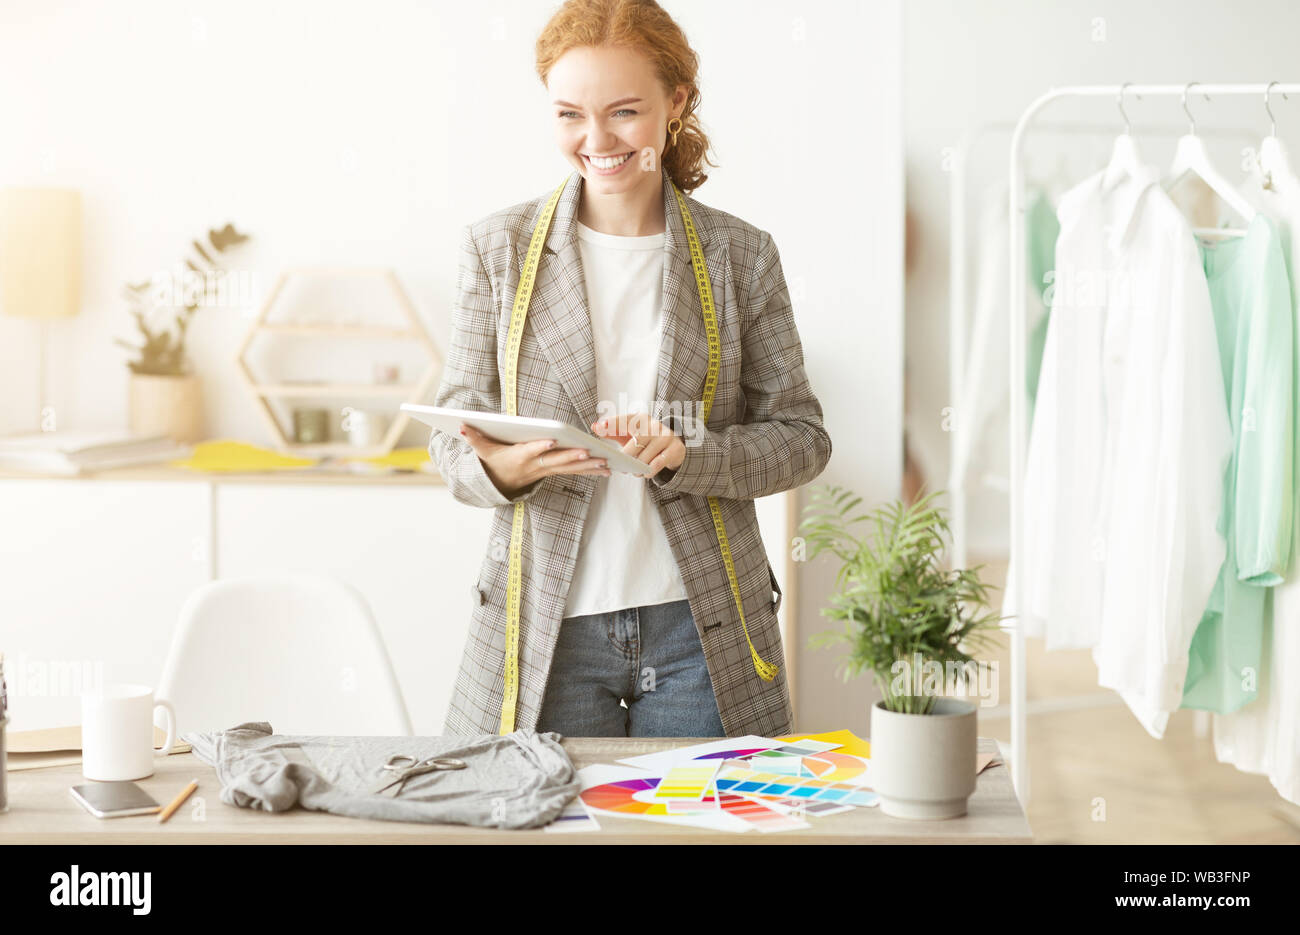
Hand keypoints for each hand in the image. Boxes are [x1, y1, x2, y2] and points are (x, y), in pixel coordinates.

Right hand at [460, 424, 609, 497]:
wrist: (501, 483)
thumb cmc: (494, 462)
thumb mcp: (482, 451)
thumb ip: (474, 438)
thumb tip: (461, 425)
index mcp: (519, 457)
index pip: (531, 451)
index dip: (541, 446)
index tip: (553, 441)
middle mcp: (536, 466)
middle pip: (556, 461)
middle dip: (572, 457)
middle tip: (589, 452)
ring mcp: (547, 470)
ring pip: (570, 468)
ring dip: (588, 466)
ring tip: (606, 463)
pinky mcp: (555, 472)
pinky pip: (575, 472)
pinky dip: (591, 470)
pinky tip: (608, 468)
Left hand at [590, 412, 683, 478]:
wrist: (673, 448)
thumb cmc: (646, 441)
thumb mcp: (630, 434)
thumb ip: (612, 431)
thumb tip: (595, 426)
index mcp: (641, 419)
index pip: (626, 419)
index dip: (613, 423)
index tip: (600, 427)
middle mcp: (654, 425)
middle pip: (636, 440)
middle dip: (626, 455)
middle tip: (621, 463)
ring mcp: (665, 437)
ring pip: (646, 455)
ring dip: (636, 466)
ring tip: (633, 471)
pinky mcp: (674, 449)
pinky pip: (657, 463)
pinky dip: (648, 471)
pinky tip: (644, 473)